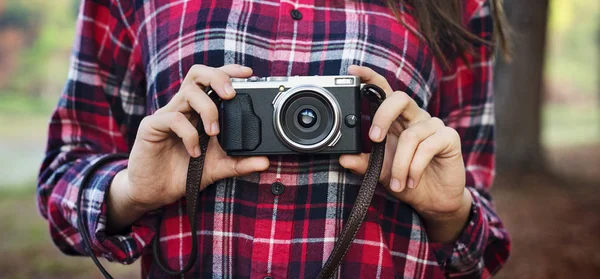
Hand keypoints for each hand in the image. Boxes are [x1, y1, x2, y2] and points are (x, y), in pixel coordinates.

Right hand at [123, 64, 269, 211]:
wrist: (154, 191)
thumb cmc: (183, 173)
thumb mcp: (217, 168)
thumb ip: (240, 163)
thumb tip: (265, 162)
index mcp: (198, 111)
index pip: (211, 80)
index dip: (228, 71)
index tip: (248, 73)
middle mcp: (183, 108)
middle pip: (197, 74)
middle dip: (217, 77)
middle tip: (231, 95)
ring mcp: (166, 115)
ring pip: (188, 92)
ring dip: (207, 109)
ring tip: (215, 133)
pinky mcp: (152, 127)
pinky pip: (173, 119)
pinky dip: (189, 134)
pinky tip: (195, 152)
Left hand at [339, 66, 470, 241]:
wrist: (434, 200)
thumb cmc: (407, 179)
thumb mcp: (380, 172)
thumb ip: (362, 163)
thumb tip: (343, 158)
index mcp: (397, 120)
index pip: (384, 91)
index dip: (370, 77)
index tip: (352, 71)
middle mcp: (415, 117)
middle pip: (400, 98)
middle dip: (383, 116)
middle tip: (373, 138)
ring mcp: (433, 126)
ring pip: (411, 135)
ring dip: (400, 164)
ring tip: (397, 183)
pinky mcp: (449, 138)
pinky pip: (427, 147)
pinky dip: (415, 167)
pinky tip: (412, 180)